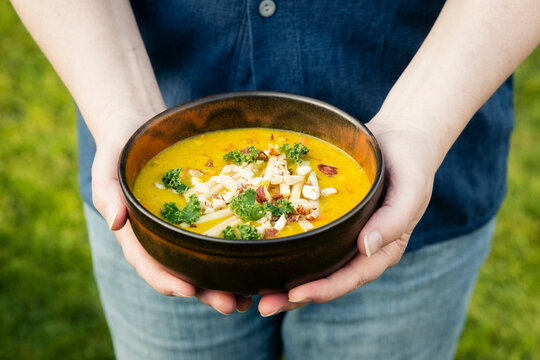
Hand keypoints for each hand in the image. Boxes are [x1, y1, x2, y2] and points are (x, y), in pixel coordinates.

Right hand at [91, 115, 251, 314]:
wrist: (139, 130)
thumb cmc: (120, 150)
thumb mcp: (106, 166)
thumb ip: (106, 193)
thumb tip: (113, 223)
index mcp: (135, 233)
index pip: (148, 263)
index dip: (167, 279)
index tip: (188, 290)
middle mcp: (159, 238)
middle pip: (180, 272)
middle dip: (205, 292)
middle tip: (230, 305)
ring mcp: (180, 229)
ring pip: (200, 263)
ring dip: (222, 283)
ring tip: (247, 299)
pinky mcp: (198, 217)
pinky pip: (214, 239)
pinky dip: (231, 255)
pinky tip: (252, 264)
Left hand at [258, 117, 437, 315]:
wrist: (400, 140)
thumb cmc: (411, 166)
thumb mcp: (410, 191)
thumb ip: (393, 221)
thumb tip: (365, 248)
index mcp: (382, 250)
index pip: (351, 277)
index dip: (323, 289)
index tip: (295, 294)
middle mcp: (360, 249)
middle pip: (327, 280)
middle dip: (295, 296)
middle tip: (263, 306)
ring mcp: (344, 237)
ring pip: (313, 265)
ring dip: (286, 281)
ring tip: (255, 292)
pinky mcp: (331, 222)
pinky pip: (308, 240)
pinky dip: (287, 251)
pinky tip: (264, 254)